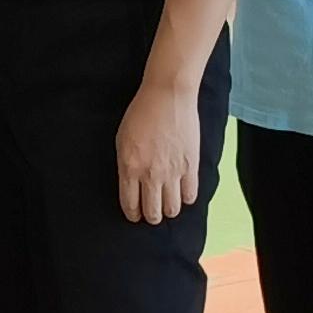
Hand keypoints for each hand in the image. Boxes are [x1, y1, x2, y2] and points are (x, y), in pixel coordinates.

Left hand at [115, 75, 202, 223]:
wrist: (167, 96)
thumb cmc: (141, 113)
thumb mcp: (122, 140)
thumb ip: (126, 166)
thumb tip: (131, 185)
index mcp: (129, 168)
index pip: (130, 205)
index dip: (133, 214)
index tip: (135, 215)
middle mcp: (151, 175)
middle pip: (153, 212)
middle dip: (151, 216)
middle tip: (152, 212)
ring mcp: (172, 172)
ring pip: (172, 209)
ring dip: (169, 210)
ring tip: (167, 204)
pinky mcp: (191, 166)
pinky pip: (191, 195)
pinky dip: (186, 198)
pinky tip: (182, 192)